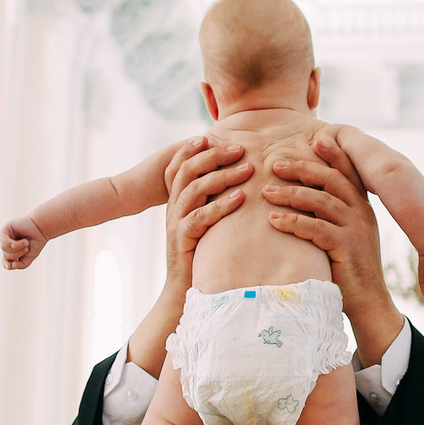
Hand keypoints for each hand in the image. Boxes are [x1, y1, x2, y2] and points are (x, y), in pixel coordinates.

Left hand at [0, 215, 44, 268]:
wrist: (42, 229)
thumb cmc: (36, 242)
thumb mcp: (29, 257)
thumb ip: (21, 265)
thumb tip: (10, 266)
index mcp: (11, 252)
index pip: (4, 262)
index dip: (6, 265)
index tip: (10, 266)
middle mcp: (6, 245)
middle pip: (6, 256)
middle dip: (18, 254)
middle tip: (27, 248)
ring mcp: (4, 237)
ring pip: (4, 248)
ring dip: (17, 248)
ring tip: (26, 242)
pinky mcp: (5, 229)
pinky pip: (4, 241)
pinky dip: (14, 244)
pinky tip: (23, 241)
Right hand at [160, 137, 250, 281]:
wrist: (184, 288)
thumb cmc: (201, 253)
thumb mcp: (205, 222)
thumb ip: (212, 201)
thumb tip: (236, 179)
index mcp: (177, 199)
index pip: (179, 165)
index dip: (191, 149)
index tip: (211, 135)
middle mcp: (174, 206)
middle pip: (188, 170)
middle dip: (214, 156)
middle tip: (241, 149)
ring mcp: (176, 222)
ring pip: (195, 189)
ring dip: (223, 176)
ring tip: (249, 169)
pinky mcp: (182, 239)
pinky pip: (200, 217)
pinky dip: (221, 205)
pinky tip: (240, 198)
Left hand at [262, 132, 400, 357]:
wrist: (368, 301)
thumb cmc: (348, 267)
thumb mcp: (345, 234)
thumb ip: (332, 214)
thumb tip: (306, 195)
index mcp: (361, 205)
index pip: (347, 171)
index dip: (333, 153)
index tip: (314, 138)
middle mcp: (361, 212)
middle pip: (330, 179)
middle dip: (301, 168)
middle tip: (274, 163)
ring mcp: (356, 229)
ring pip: (321, 200)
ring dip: (290, 194)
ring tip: (265, 192)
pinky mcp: (346, 248)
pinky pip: (316, 228)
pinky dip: (293, 221)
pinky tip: (273, 219)